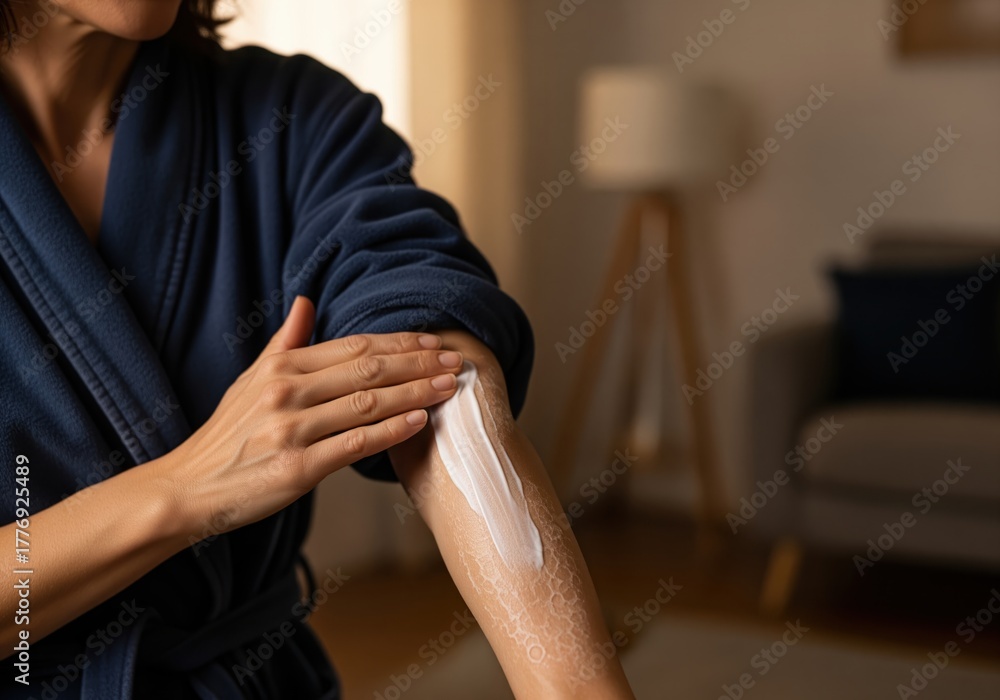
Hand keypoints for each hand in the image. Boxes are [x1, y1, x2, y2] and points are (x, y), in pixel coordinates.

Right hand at [160, 296, 460, 538]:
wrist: (189, 487)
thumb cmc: (226, 435)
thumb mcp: (250, 379)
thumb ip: (285, 341)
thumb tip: (307, 301)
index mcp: (281, 365)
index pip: (354, 346)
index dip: (399, 342)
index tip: (434, 340)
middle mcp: (286, 391)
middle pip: (368, 369)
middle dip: (418, 362)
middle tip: (457, 360)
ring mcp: (291, 429)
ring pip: (367, 403)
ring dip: (415, 393)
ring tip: (449, 387)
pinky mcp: (297, 468)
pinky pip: (354, 444)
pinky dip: (391, 431)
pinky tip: (420, 421)